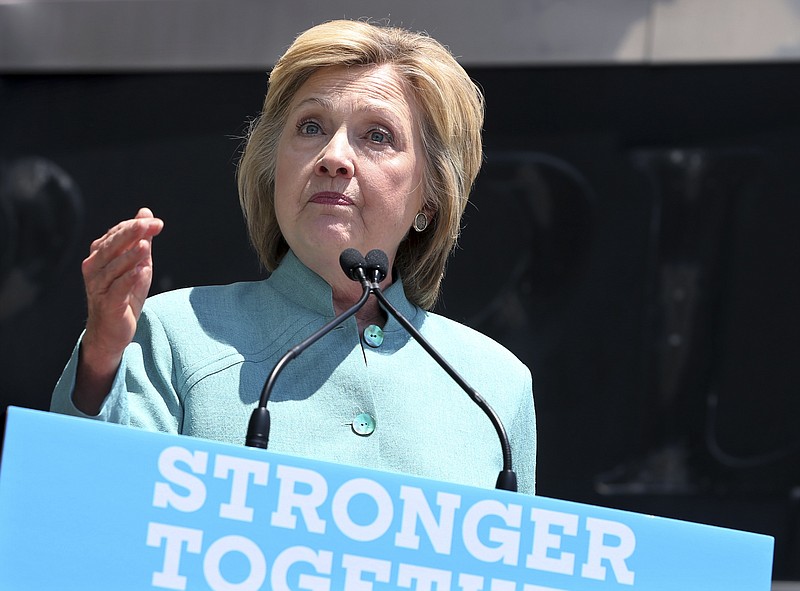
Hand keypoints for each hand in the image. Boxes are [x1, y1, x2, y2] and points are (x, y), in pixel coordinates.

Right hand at [74, 208, 163, 412]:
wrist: (112, 330)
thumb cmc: (124, 294)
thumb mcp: (137, 264)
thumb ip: (141, 239)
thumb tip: (146, 212)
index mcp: (100, 255)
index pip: (116, 235)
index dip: (136, 227)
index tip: (157, 223)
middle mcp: (94, 268)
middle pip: (111, 246)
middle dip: (131, 234)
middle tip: (148, 224)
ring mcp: (98, 286)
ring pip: (113, 267)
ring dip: (130, 255)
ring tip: (146, 246)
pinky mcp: (107, 304)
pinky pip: (117, 289)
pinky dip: (129, 279)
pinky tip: (142, 271)